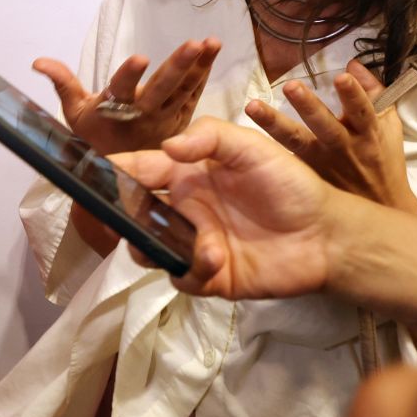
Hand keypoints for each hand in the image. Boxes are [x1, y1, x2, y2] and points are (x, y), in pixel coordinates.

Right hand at [33, 36, 220, 154]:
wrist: (119, 176)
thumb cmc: (94, 138)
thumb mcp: (74, 112)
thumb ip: (62, 83)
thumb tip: (38, 61)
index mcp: (115, 112)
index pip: (121, 91)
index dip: (129, 76)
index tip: (140, 58)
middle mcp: (142, 116)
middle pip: (160, 90)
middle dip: (177, 67)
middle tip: (193, 44)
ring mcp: (164, 121)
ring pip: (183, 91)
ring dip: (198, 67)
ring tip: (210, 43)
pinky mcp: (179, 121)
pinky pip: (192, 97)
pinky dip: (202, 75)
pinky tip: (211, 54)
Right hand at [113, 116, 339, 297]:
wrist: (326, 233)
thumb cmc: (289, 183)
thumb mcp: (252, 147)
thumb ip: (209, 137)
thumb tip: (167, 147)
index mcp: (187, 174)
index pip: (139, 169)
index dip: (112, 171)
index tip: (90, 176)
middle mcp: (184, 208)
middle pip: (133, 214)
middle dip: (120, 217)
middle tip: (119, 218)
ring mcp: (194, 244)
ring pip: (148, 250)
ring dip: (152, 247)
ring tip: (176, 244)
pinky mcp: (209, 277)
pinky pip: (182, 279)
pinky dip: (190, 271)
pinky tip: (215, 259)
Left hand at [244, 59, 416, 216]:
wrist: (381, 208)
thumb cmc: (383, 159)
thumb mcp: (387, 125)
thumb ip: (373, 92)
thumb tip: (352, 63)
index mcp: (368, 133)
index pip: (362, 111)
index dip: (353, 95)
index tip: (342, 76)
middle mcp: (344, 147)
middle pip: (325, 126)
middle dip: (309, 106)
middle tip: (291, 86)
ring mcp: (322, 163)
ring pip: (296, 142)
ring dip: (273, 124)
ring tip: (252, 107)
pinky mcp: (305, 176)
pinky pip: (285, 160)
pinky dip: (266, 150)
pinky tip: (242, 141)